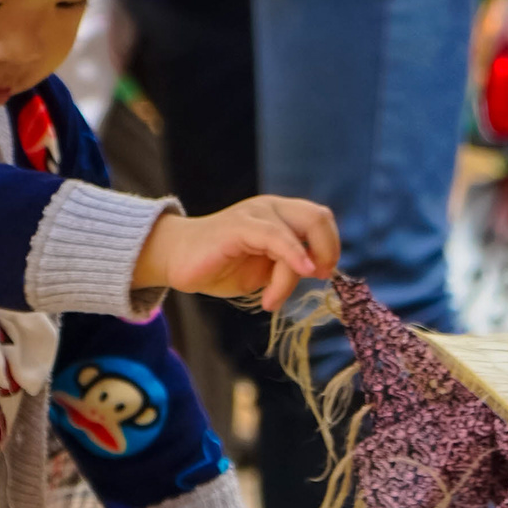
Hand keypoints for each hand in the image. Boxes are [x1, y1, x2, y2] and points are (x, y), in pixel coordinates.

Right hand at [135, 195, 340, 313]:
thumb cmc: (221, 266)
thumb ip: (289, 268)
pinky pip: (276, 237)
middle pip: (318, 217)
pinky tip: (293, 276)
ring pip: (300, 232)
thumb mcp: (264, 272)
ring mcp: (256, 214)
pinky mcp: (240, 226)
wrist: (177, 260)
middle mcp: (272, 208)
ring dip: (295, 273)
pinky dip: (291, 256)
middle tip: (316, 278)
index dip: (330, 247)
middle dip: (328, 251)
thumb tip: (316, 272)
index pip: (321, 221)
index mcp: (281, 215)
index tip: (321, 274)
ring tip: (273, 298)